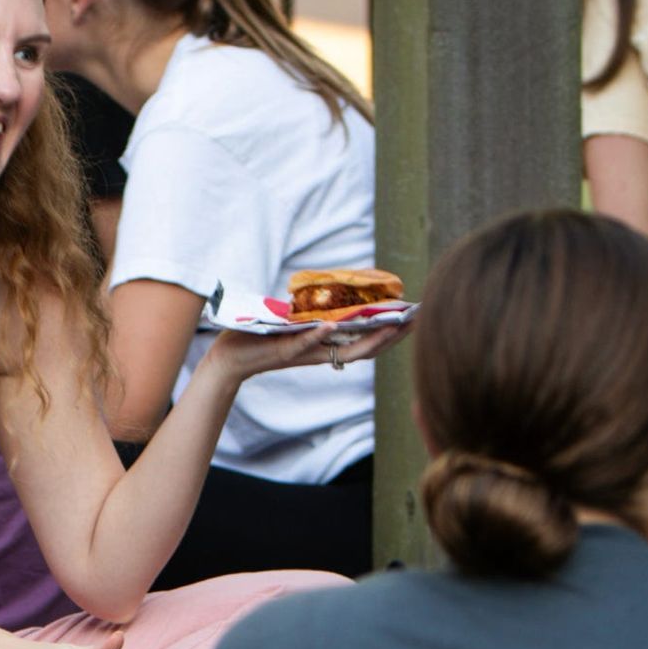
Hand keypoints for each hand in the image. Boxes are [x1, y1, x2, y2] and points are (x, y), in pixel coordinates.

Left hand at [204, 316, 414, 383]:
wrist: (231, 357)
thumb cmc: (262, 337)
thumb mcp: (293, 322)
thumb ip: (312, 312)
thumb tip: (328, 290)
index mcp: (325, 345)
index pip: (365, 341)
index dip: (390, 331)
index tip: (413, 318)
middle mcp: (321, 352)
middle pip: (366, 349)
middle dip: (393, 336)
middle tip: (417, 322)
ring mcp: (304, 354)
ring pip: (343, 352)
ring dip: (369, 339)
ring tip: (392, 326)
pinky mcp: (283, 353)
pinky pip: (304, 346)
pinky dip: (318, 337)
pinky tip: (332, 326)